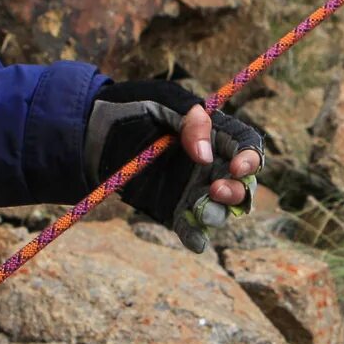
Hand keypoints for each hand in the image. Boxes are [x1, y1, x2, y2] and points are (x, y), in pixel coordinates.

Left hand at [84, 80, 263, 247]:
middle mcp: (210, 165)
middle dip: (237, 191)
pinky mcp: (173, 209)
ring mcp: (192, 189)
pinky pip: (192, 230)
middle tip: (215, 188)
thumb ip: (191, 121)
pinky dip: (197, 238)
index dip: (250, 159)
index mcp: (216, 135)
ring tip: (200, 207)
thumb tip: (205, 156)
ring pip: (222, 211)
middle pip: (243, 185)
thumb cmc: (133, 107)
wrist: (93, 131)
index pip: (247, 148)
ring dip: (219, 213)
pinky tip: (195, 241)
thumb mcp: (164, 102)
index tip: (237, 167)